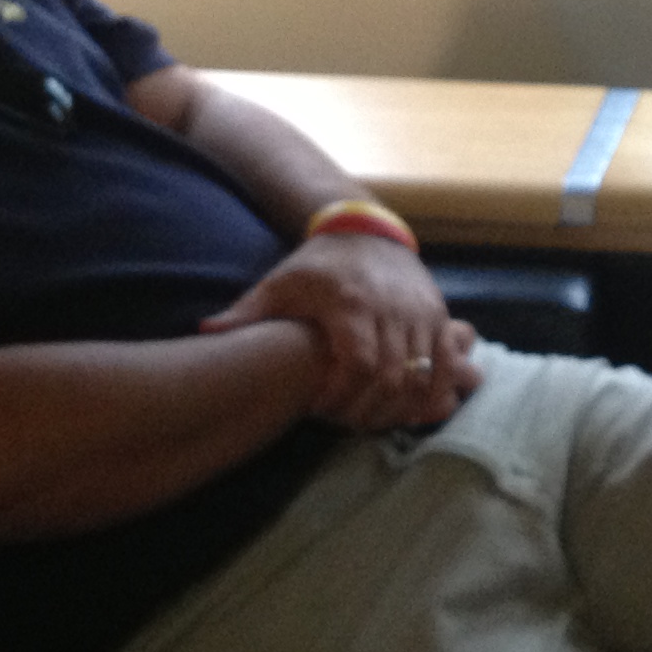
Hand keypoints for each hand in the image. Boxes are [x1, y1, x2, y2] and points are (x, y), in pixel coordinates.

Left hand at [201, 232, 479, 432]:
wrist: (366, 231)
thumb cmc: (317, 265)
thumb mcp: (278, 283)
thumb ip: (246, 313)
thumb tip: (205, 331)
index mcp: (352, 302)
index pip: (358, 365)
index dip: (341, 397)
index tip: (318, 407)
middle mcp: (394, 307)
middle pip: (392, 378)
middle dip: (366, 410)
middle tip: (342, 420)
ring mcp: (422, 313)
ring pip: (423, 376)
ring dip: (398, 407)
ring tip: (370, 416)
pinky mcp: (439, 317)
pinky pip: (446, 365)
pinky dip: (432, 393)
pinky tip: (408, 408)